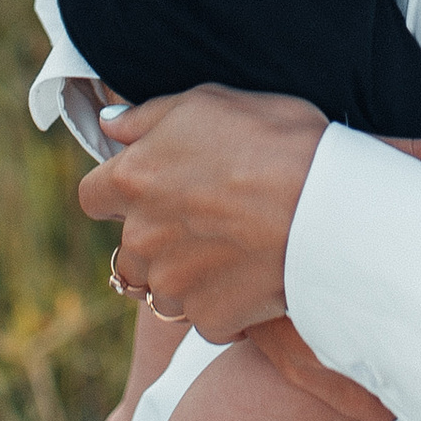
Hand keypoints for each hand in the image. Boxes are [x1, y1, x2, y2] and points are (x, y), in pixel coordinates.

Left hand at [79, 86, 328, 340]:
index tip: (151, 188)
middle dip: (155, 237)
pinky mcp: (209, 318)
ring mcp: (174, 284)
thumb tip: (111, 126)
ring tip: (230, 252)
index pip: (92, 196)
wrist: (328, 207)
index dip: (120, 191)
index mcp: (132, 180)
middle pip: (128, 248)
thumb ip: (148, 117)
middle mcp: (141, 236)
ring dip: (184, 275)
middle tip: (204, 219)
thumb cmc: (275, 141)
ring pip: (163, 288)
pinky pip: (206, 316)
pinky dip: (224, 303)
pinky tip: (254, 276)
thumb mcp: (208, 102)